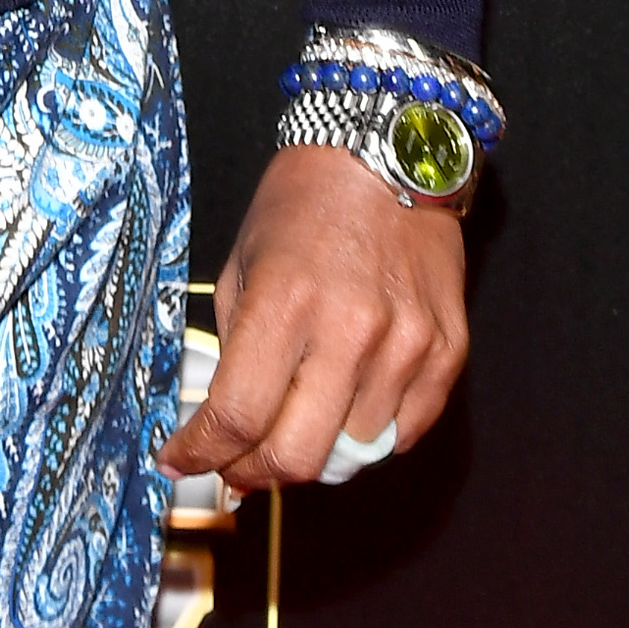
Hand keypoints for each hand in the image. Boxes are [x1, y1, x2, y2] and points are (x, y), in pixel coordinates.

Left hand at [156, 144, 467, 496]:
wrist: (388, 154)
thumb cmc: (304, 206)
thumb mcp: (244, 264)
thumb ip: (235, 347)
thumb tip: (222, 428)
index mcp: (285, 302)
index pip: (237, 415)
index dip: (201, 453)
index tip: (180, 461)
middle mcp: (350, 331)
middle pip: (296, 456)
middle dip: (253, 472)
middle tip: (235, 466)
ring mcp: (407, 346)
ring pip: (352, 454)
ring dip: (315, 451)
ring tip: (296, 419)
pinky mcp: (448, 352)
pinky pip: (404, 433)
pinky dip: (368, 436)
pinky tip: (344, 406)